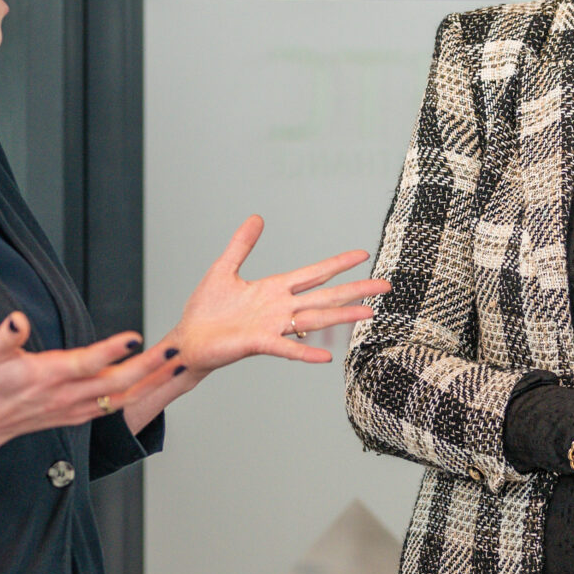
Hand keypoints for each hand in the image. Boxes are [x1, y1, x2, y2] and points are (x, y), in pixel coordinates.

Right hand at [0, 315, 179, 503]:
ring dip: (152, 382)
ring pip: (122, 397)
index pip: (85, 363)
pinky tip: (154, 384)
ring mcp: (75, 408)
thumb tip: (16, 320)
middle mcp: (66, 394)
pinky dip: (139, 395)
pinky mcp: (78, 414)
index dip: (110, 351)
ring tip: (177, 364)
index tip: (133, 337)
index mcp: (47, 376)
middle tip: (174, 349)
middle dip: (148, 367)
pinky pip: (116, 407)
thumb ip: (4, 337)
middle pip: (116, 383)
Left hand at [164, 215, 389, 374]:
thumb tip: (256, 217)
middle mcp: (280, 308)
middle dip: (354, 289)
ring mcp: (272, 326)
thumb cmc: (206, 311)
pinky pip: (285, 347)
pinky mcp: (257, 343)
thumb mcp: (223, 269)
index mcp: (274, 290)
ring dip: (341, 316)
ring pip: (313, 319)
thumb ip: (242, 244)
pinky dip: (304, 351)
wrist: (189, 341)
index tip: (362, 254)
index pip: (313, 274)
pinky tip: (326, 356)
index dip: (337, 264)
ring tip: (369, 313)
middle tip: (385, 286)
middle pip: (324, 296)